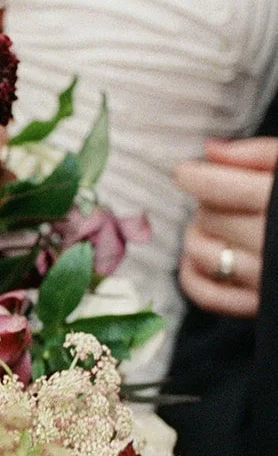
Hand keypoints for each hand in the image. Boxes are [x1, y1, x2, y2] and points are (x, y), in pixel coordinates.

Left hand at [175, 137, 277, 318]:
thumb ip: (259, 154)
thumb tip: (210, 150)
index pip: (218, 187)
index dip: (193, 176)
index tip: (186, 171)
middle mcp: (275, 244)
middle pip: (210, 217)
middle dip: (207, 203)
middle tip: (222, 197)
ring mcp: (268, 279)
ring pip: (202, 253)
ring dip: (198, 235)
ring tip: (216, 225)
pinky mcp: (263, 305)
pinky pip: (207, 294)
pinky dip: (192, 276)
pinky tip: (197, 258)